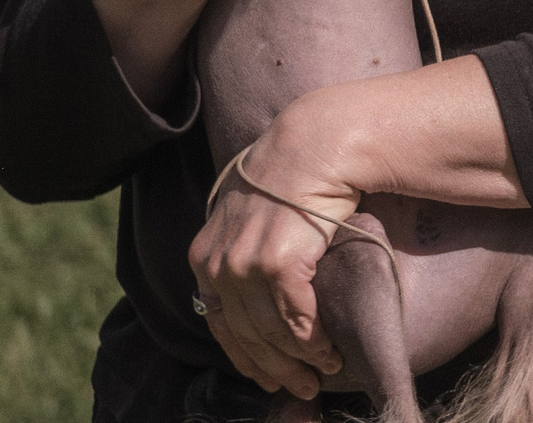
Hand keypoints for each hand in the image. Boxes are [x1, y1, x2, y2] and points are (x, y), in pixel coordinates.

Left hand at [189, 110, 355, 399]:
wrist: (317, 145)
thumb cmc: (290, 179)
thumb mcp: (247, 216)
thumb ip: (240, 252)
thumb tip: (251, 296)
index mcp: (203, 256)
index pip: (218, 323)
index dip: (245, 357)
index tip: (267, 375)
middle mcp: (217, 264)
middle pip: (245, 336)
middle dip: (274, 369)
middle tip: (300, 388)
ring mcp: (245, 265)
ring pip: (271, 333)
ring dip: (300, 361)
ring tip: (322, 372)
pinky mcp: (278, 263)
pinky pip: (297, 319)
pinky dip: (314, 342)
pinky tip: (329, 350)